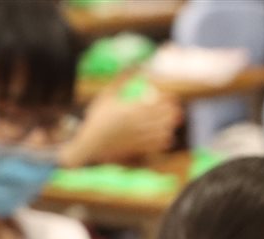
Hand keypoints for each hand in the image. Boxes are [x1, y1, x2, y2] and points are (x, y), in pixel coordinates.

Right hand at [66, 86, 181, 166]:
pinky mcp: (137, 148)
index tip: (170, 97)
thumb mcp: (105, 96)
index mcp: (130, 110)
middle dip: (172, 112)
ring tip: (173, 122)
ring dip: (170, 125)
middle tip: (175, 109)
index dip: (168, 99)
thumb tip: (136, 65)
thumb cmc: (96, 118)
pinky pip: (157, 145)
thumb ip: (121, 80)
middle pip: (163, 116)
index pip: (157, 102)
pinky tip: (166, 136)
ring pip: (163, 130)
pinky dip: (164, 140)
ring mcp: (137, 137)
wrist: (88, 145)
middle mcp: (136, 124)